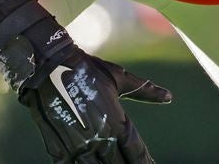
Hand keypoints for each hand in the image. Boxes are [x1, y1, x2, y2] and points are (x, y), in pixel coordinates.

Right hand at [21, 46, 171, 163]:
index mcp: (116, 122)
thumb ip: (145, 91)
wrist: (49, 65)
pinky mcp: (57, 146)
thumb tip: (169, 97)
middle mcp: (99, 137)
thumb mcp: (119, 78)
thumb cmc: (88, 69)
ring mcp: (77, 144)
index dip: (144, 162)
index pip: (135, 151)